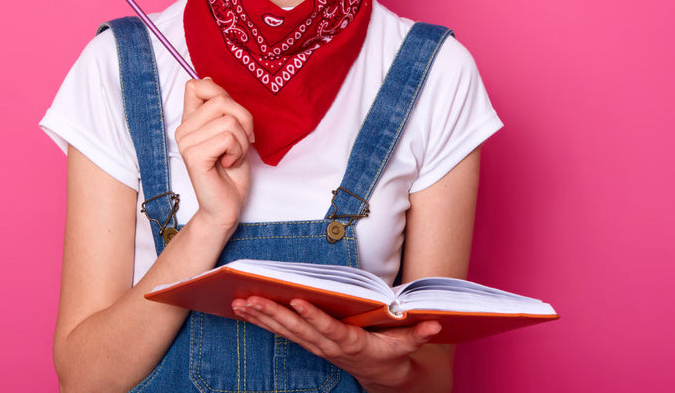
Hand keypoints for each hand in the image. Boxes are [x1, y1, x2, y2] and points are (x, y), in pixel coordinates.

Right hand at [175, 78, 253, 230]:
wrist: (226, 206)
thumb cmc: (231, 172)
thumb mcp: (232, 132)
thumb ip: (220, 108)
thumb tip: (208, 79)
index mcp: (190, 121)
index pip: (197, 85)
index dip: (222, 95)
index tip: (233, 121)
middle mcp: (183, 129)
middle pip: (222, 100)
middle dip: (244, 122)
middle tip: (239, 145)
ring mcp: (185, 142)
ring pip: (229, 120)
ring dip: (243, 141)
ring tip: (233, 157)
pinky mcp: (193, 156)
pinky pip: (228, 137)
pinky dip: (238, 151)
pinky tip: (228, 164)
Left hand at [231, 296, 442, 389]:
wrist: (383, 377)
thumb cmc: (393, 355)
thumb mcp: (408, 346)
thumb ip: (419, 335)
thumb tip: (435, 324)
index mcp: (352, 344)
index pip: (329, 329)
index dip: (313, 316)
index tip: (296, 301)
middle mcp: (330, 346)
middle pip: (299, 329)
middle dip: (273, 314)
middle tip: (250, 298)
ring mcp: (317, 346)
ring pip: (285, 331)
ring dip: (261, 317)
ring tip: (239, 301)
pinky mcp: (309, 342)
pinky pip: (283, 331)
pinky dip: (263, 320)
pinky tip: (244, 308)